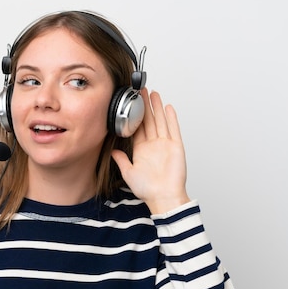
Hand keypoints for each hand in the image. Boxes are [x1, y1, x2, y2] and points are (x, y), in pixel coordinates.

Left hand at [111, 89, 189, 213]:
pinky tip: (167, 107)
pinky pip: (173, 129)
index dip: (134, 115)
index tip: (131, 104)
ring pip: (160, 121)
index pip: (137, 128)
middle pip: (148, 120)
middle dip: (144, 105)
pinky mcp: (176, 146)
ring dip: (156, 107)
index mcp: (141, 150)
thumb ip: (121, 160)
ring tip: (153, 93)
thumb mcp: (128, 173)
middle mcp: (153, 145)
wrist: (163, 197)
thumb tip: (112, 151)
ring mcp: (165, 144)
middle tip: (141, 91)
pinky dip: (171, 118)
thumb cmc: (148, 189)